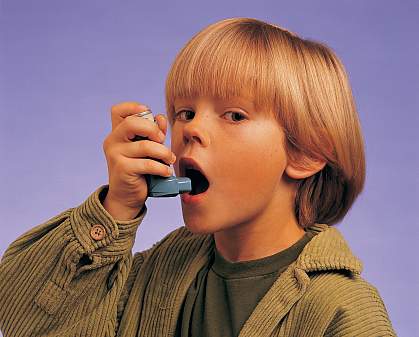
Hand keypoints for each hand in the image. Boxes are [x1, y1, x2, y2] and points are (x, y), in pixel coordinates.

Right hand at [102, 101, 175, 219]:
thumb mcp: (148, 149)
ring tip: (169, 160)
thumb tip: (160, 118)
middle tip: (162, 140)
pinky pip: (148, 164)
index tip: (150, 115)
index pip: (118, 110)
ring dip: (163, 153)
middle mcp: (113, 141)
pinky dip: (161, 167)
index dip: (134, 107)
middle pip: (132, 123)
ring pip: (145, 146)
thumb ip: (154, 133)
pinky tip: (166, 171)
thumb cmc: (139, 170)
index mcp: (117, 132)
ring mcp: (115, 155)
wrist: (126, 196)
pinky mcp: (122, 169)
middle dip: (153, 130)